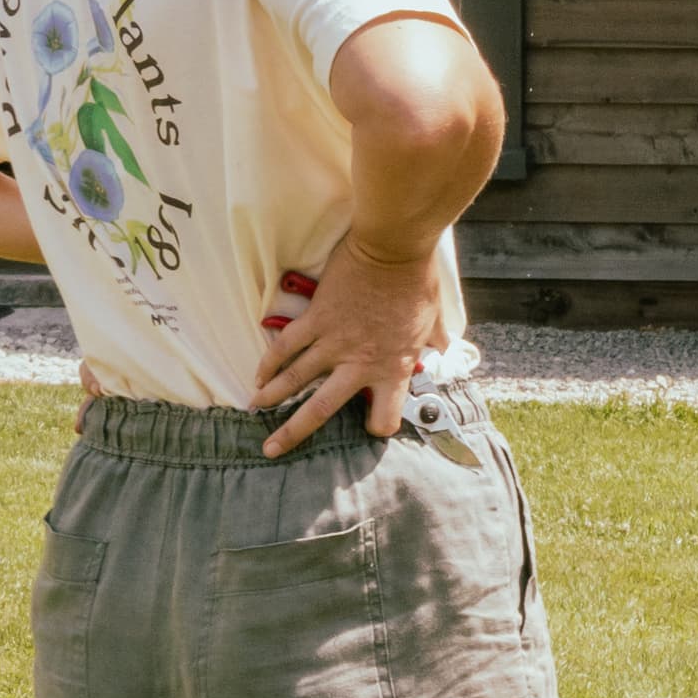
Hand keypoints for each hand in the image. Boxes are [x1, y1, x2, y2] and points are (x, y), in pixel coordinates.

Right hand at [250, 239, 443, 456]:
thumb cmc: (418, 283)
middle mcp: (359, 364)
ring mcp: (333, 342)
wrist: (395, 249)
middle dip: (292, 434)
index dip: (378, 426)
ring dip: (270, 397)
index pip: (384, 419)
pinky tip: (258, 373)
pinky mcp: (316, 318)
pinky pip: (286, 345)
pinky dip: (270, 360)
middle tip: (271, 449)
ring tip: (255, 409)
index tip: (372, 423)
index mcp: (392, 369)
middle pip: (319, 410)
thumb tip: (443, 347)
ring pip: (294, 379)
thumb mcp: (433, 321)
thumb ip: (432, 342)